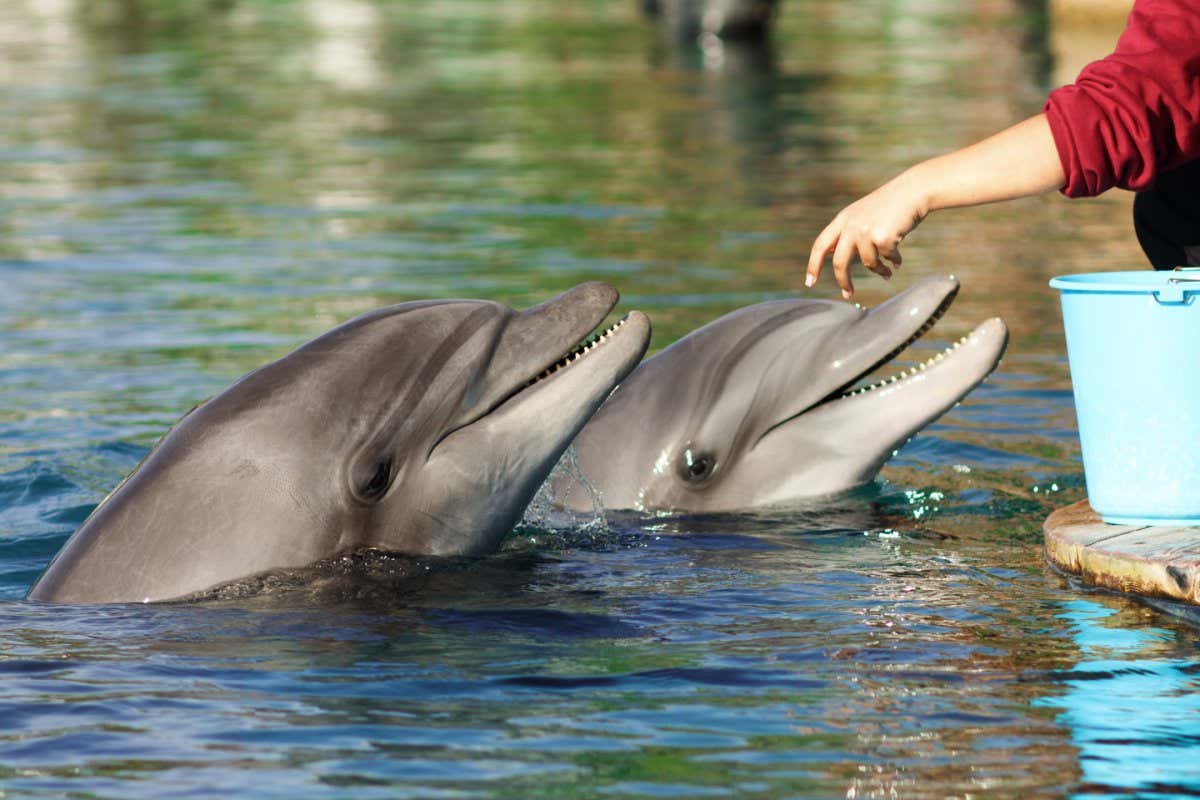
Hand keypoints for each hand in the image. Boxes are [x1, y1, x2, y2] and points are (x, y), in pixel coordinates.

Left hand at [806, 173, 928, 298]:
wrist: (913, 191)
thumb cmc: (889, 206)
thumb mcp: (861, 215)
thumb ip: (848, 234)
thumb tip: (837, 261)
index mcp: (843, 219)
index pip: (821, 245)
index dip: (813, 265)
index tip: (810, 282)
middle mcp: (851, 225)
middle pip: (839, 262)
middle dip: (843, 281)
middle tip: (848, 294)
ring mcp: (866, 231)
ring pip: (868, 263)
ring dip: (879, 271)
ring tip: (887, 273)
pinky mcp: (882, 238)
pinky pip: (886, 259)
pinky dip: (894, 262)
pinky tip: (898, 260)